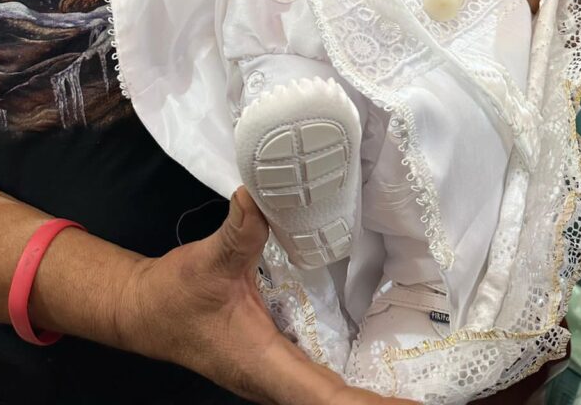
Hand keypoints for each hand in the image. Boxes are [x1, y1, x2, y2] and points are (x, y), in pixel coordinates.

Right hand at [115, 187, 417, 404]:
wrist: (148, 312)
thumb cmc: (177, 296)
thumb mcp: (208, 262)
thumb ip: (238, 232)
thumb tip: (257, 195)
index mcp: (264, 365)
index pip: (323, 396)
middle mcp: (275, 381)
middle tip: (432, 400)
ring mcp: (276, 378)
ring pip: (328, 399)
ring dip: (367, 399)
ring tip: (417, 395)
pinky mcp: (276, 365)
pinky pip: (321, 384)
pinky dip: (350, 385)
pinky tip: (374, 375)